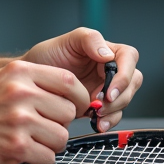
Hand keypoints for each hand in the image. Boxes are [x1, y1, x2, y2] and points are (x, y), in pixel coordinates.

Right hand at [0, 60, 90, 163]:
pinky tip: (23, 153)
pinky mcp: (15, 146)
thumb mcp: (1, 80)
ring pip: (61, 137)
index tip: (72, 107)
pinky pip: (48, 158)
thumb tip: (69, 93)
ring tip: (30, 141)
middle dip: (59, 124)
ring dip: (50, 144)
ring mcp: (19, 120)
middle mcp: (21, 93)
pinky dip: (40, 160)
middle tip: (41, 128)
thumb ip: (34, 82)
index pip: (69, 81)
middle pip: (68, 112)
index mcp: (20, 72)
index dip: (77, 97)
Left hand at [21, 28, 141, 131]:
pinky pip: (113, 115)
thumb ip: (89, 40)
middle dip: (120, 96)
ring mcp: (105, 88)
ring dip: (115, 110)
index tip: (110, 90)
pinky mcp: (98, 106)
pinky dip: (108, 121)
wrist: (30, 81)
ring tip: (96, 115)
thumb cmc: (46, 57)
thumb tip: (108, 55)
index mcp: (106, 51)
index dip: (124, 75)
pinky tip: (97, 123)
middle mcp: (109, 69)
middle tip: (100, 105)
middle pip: (132, 81)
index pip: (129, 58)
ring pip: (125, 100)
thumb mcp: (66, 41)